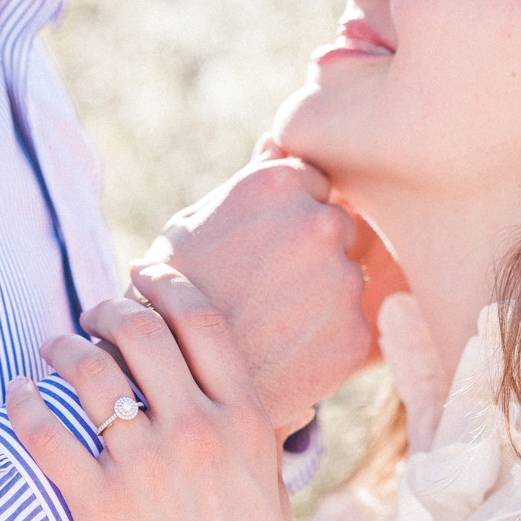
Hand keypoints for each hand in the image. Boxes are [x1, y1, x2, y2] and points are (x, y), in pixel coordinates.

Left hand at [5, 269, 294, 520]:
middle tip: (91, 317)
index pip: (200, 322)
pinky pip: (48, 434)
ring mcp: (146, 468)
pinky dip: (25, 402)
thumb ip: (238, 421)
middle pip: (140, 332)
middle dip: (107, 310)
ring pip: (89, 372)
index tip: (141, 279)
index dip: (164, 285)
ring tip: (52, 349)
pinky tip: (19, 393)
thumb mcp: (266, 479)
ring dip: (62, 347)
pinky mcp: (100, 507)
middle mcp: (197, 431)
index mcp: (246, 419)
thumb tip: (200, 375)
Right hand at [134, 153, 369, 439]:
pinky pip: (349, 326)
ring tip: (267, 323)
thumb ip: (250, 180)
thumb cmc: (170, 294)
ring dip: (319, 296)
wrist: (166, 380)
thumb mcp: (194, 222)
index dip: (285, 218)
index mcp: (280, 183)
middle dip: (310, 253)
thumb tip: (279, 139)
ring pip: (345, 278)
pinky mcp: (353, 334)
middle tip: (261, 289)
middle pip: (337, 228)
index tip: (258, 248)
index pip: (314, 183)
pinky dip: (323, 339)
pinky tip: (281, 350)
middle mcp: (320, 223)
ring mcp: (342, 281)